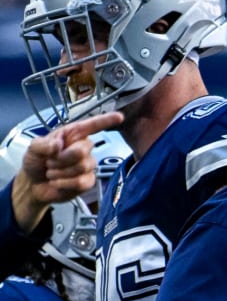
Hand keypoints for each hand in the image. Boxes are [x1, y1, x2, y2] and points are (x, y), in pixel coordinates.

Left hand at [11, 112, 124, 231]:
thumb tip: (58, 145)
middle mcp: (82, 148)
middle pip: (83, 150)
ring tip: (52, 172)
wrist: (34, 184)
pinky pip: (81, 182)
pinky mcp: (87, 181)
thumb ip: (42, 144)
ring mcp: (87, 165)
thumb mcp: (32, 148)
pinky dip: (65, 183)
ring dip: (61, 172)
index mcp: (71, 135)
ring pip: (81, 167)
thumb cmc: (36, 162)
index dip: (105, 121)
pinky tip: (58, 182)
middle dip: (62, 158)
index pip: (92, 126)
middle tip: (50, 162)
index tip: (119, 116)